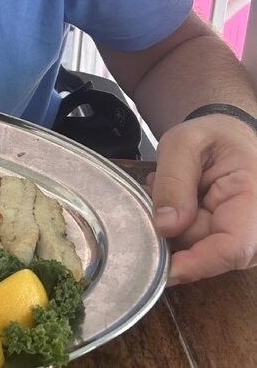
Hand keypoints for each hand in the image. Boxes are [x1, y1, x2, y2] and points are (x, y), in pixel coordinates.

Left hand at [149, 114, 256, 284]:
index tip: (166, 268)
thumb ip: (174, 182)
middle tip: (157, 188)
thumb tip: (165, 226)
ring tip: (167, 187)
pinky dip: (176, 225)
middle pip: (208, 250)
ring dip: (172, 224)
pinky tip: (174, 199)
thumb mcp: (184, 143)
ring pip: (196, 249)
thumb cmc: (212, 135)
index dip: (199, 262)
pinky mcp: (226, 239)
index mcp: (254, 199)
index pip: (234, 247)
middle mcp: (254, 227)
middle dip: (174, 229)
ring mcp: (241, 236)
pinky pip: (193, 244)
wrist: (228, 136)